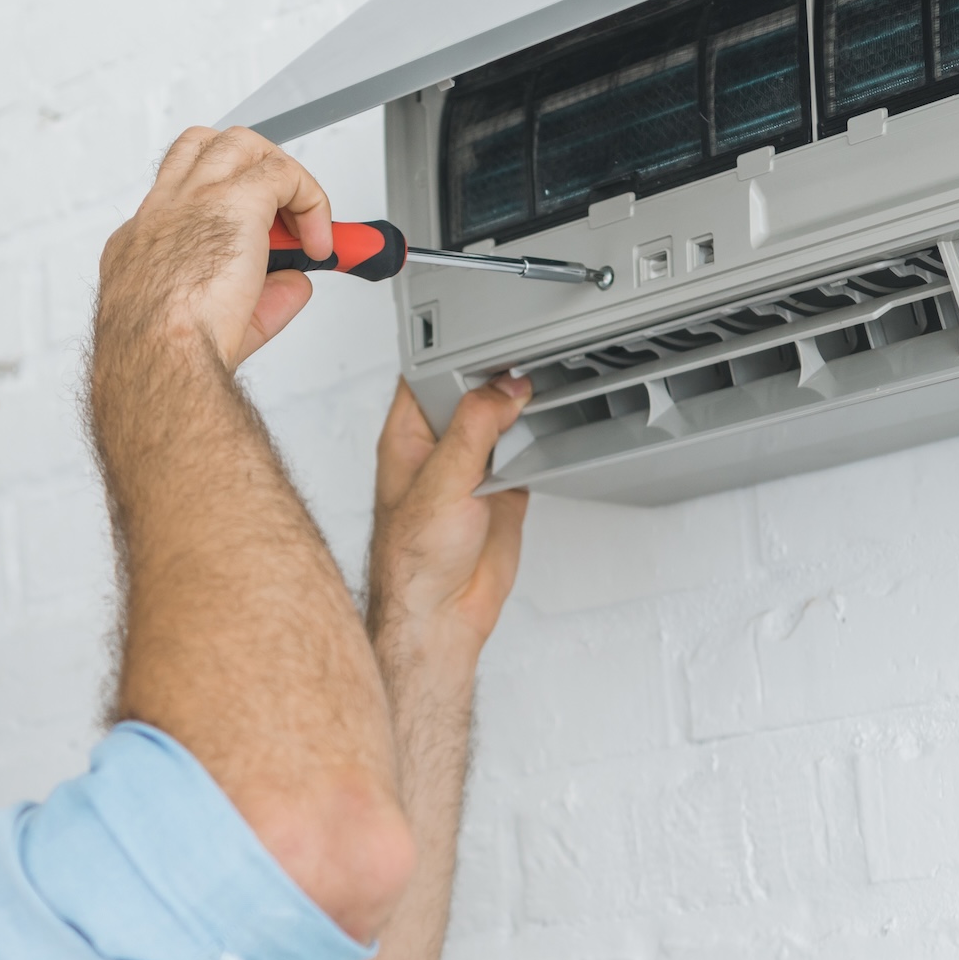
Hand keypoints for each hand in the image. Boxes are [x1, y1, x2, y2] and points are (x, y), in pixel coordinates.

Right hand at [95, 127, 332, 370]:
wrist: (161, 354)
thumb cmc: (172, 351)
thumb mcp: (220, 326)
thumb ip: (264, 299)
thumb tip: (297, 283)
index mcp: (146, 240)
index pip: (181, 200)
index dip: (221, 211)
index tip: (253, 242)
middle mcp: (164, 209)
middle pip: (204, 150)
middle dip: (249, 172)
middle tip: (282, 217)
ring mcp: (196, 196)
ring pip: (240, 145)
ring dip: (280, 176)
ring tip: (304, 222)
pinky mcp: (235, 199)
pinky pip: (283, 174)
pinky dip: (311, 201)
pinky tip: (319, 239)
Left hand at [365, 377, 531, 675]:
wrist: (442, 616)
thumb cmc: (412, 561)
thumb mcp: (441, 481)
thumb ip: (473, 429)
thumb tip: (504, 390)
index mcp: (408, 437)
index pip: (428, 375)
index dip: (457, 353)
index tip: (491, 343)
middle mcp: (440, 449)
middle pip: (473, 393)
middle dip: (499, 380)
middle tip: (527, 370)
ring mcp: (472, 469)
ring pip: (503, 422)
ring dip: (524, 411)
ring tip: (544, 395)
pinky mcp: (502, 490)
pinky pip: (528, 453)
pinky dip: (542, 443)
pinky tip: (550, 435)